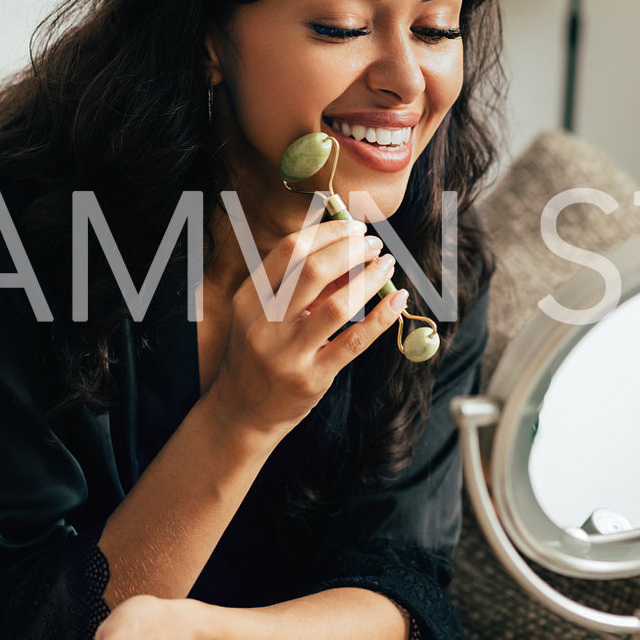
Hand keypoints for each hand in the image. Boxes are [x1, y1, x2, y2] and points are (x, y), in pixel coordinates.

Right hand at [206, 218, 408, 440]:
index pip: (289, 250)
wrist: (241, 413)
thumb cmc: (259, 354)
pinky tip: (398, 299)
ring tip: (387, 265)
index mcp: (249, 298)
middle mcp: (264, 323)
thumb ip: (304, 287)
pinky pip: (354, 341)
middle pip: (312, 270)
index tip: (353, 226)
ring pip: (338, 305)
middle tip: (374, 244)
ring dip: (370, 278)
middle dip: (350, 249)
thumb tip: (351, 250)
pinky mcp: (312, 378)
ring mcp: (287, 353)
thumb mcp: (268, 316)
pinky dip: (381, 316)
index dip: (327, 232)